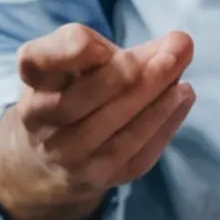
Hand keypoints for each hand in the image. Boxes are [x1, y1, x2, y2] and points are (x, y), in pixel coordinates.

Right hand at [0, 24, 196, 219]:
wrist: (53, 153)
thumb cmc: (76, 89)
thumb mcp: (84, 60)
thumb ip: (126, 47)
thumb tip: (181, 42)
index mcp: (36, 79)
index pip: (37, 61)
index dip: (69, 52)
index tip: (102, 45)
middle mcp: (41, 120)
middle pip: (82, 99)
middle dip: (130, 76)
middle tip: (172, 55)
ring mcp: (67, 154)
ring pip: (111, 129)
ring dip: (153, 102)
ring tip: (181, 80)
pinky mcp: (97, 177)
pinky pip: (134, 153)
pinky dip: (163, 124)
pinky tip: (183, 98)